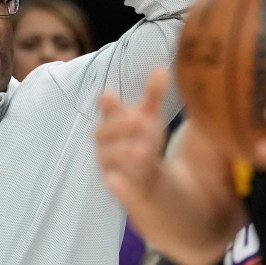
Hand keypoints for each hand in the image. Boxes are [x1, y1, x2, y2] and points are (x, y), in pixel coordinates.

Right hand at [95, 69, 169, 207]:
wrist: (162, 196)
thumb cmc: (149, 150)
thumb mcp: (152, 121)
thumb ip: (154, 96)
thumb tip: (161, 68)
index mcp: (116, 125)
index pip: (107, 112)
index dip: (109, 105)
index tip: (110, 96)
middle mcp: (109, 148)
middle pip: (103, 134)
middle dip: (119, 126)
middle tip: (142, 120)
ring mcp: (114, 172)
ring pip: (109, 161)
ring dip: (124, 152)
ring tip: (145, 150)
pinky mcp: (125, 196)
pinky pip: (118, 188)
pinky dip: (124, 181)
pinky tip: (132, 176)